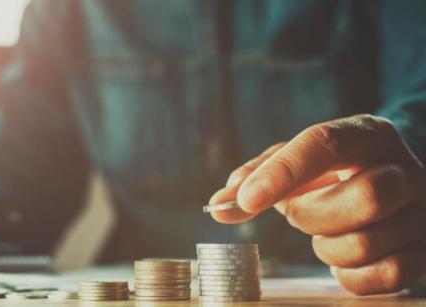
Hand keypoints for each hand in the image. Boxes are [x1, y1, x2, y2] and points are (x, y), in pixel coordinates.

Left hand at [209, 114, 425, 294]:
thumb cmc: (335, 172)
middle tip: (298, 214)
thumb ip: (257, 177)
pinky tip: (343, 257)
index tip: (248, 199)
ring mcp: (422, 213)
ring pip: (367, 243)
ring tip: (323, 233)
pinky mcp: (425, 251)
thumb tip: (219, 205)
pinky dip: (349, 274)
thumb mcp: (298, 161)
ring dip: (326, 247)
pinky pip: (384, 276)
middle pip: (363, 198)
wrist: (393, 183)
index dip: (283, 173)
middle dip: (312, 216)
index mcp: (367, 135)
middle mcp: (404, 169)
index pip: (326, 144)